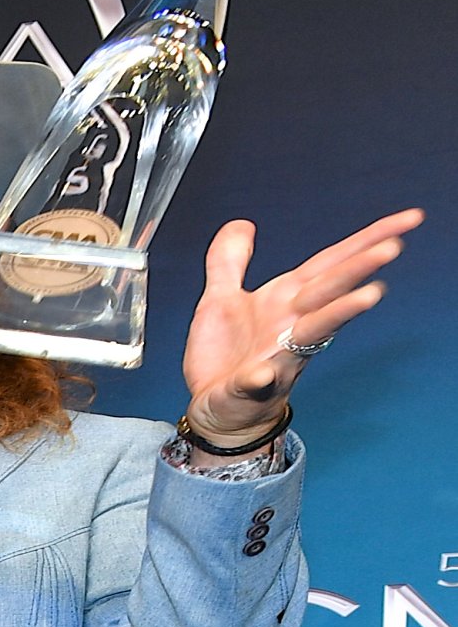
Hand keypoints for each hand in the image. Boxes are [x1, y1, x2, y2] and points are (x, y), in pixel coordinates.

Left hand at [182, 207, 421, 445]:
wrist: (216, 407)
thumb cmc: (227, 354)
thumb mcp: (220, 300)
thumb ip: (229, 262)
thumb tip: (240, 223)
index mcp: (286, 298)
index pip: (333, 261)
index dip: (368, 238)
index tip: (410, 219)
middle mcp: (292, 324)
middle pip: (330, 290)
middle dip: (358, 269)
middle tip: (392, 247)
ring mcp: (276, 356)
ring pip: (313, 332)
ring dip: (339, 312)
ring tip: (369, 295)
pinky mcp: (250, 387)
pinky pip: (256, 381)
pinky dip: (260, 377)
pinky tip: (262, 372)